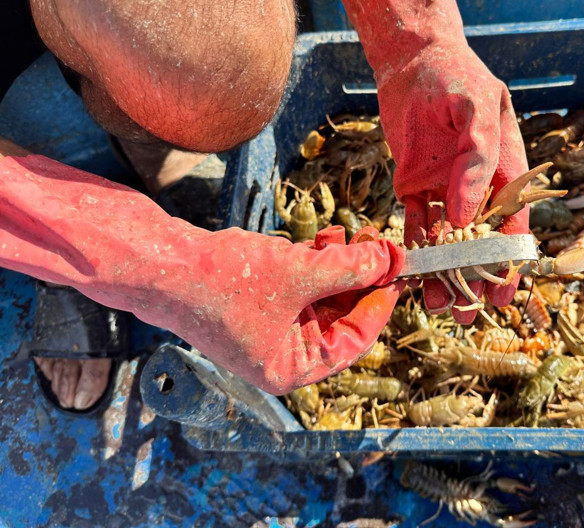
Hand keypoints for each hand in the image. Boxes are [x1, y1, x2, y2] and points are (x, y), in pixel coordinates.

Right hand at [0, 155, 405, 393]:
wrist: (165, 265)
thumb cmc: (227, 282)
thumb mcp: (300, 273)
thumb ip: (349, 268)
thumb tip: (388, 260)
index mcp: (290, 368)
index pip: (352, 342)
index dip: (378, 305)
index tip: (397, 275)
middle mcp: (281, 355)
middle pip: (338, 318)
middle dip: (358, 280)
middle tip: (379, 248)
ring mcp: (268, 329)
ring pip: (320, 299)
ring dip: (338, 267)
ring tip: (351, 236)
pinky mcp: (258, 304)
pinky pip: (299, 288)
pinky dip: (314, 265)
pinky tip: (324, 239)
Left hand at [315, 0, 529, 322]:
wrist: (413, 59)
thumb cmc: (456, 77)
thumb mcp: (478, 108)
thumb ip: (477, 159)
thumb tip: (463, 216)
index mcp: (503, 170)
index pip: (510, 224)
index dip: (506, 260)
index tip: (501, 293)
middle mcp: (475, 186)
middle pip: (477, 241)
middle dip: (472, 277)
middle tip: (464, 312)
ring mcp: (443, 187)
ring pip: (444, 238)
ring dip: (441, 270)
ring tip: (435, 303)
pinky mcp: (413, 184)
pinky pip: (413, 221)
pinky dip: (411, 245)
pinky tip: (409, 270)